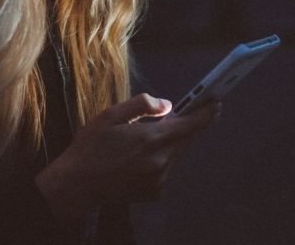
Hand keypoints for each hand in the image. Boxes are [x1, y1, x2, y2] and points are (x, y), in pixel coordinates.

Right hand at [34, 93, 218, 221]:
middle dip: (185, 127)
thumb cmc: (91, 146)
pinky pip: (164, 170)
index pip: (191, 124)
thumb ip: (142, 106)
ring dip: (167, 144)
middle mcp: (161, 160)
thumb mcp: (111, 115)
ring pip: (174, 154)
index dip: (206, 113)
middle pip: (186, 139)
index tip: (216, 103)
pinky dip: (158, 161)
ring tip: (140, 141)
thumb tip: (167, 105)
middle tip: (175, 116)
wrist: (78, 184)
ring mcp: (159, 179)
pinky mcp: (154, 191)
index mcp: (152, 138)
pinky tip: (135, 159)